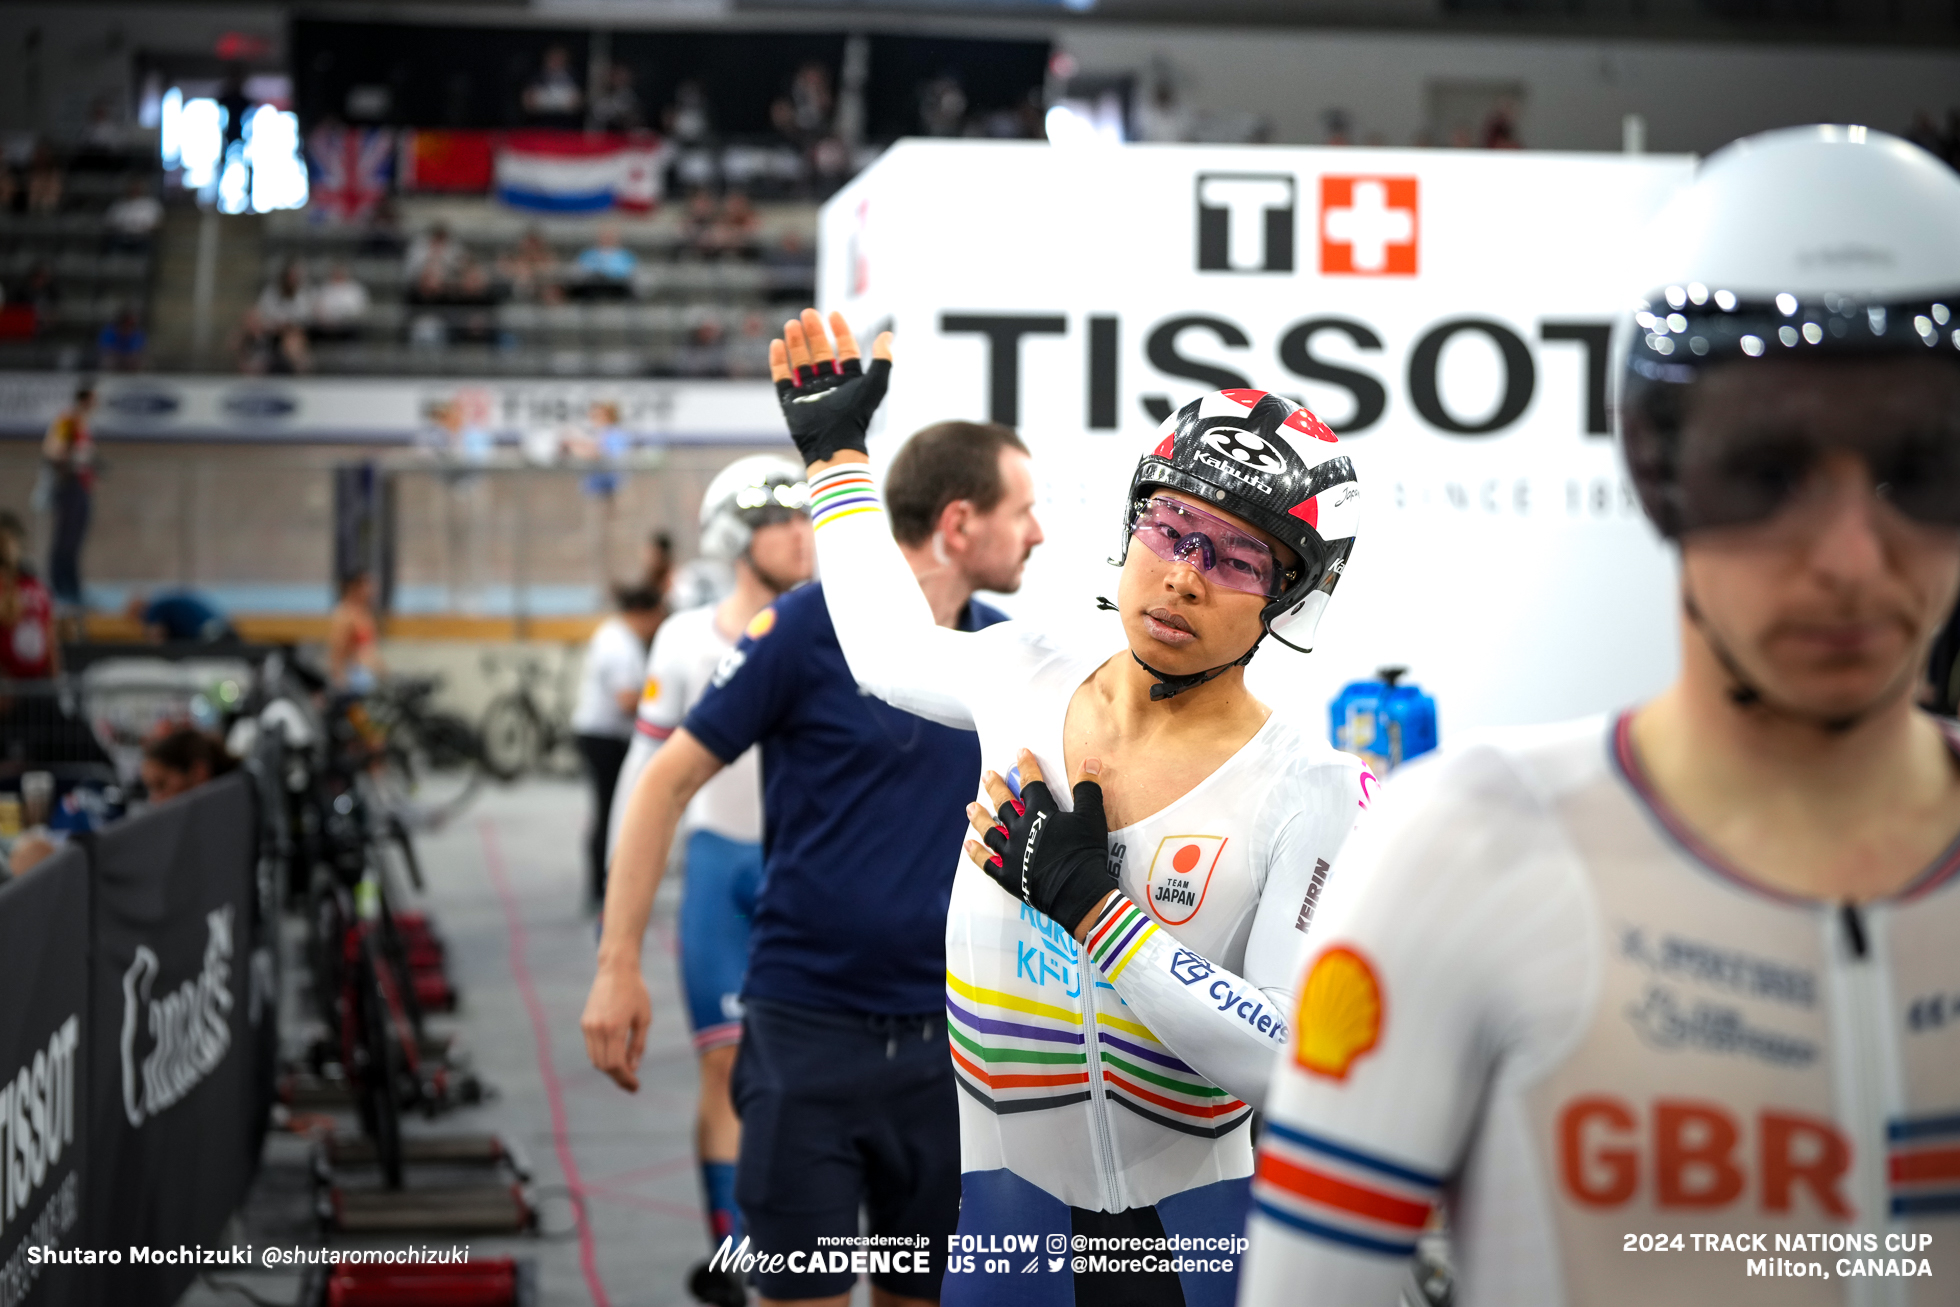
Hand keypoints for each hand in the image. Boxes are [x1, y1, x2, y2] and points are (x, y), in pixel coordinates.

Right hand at [580, 963, 651, 1091]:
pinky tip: (615, 1058)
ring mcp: (588, 1026)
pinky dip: (602, 1057)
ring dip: (609, 1069)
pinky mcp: (584, 1023)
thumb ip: (638, 1045)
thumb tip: (632, 1068)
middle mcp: (598, 1029)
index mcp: (614, 1028)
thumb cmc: (635, 992)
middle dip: (617, 1078)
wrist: (616, 970)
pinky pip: (592, 1048)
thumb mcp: (643, 1019)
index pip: (616, 1064)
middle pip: (603, 1066)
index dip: (625, 1079)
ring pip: (595, 1059)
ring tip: (625, 1072)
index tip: (635, 1087)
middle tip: (631, 1084)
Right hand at [768, 308, 894, 467]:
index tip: (834, 314)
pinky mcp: (791, 402)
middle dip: (814, 333)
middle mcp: (829, 385)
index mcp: (849, 381)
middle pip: (821, 353)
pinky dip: (779, 361)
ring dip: (797, 342)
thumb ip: (883, 360)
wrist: (834, 442)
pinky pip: (783, 378)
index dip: (841, 332)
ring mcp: (809, 393)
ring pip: (801, 362)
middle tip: (808, 313)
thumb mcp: (875, 384)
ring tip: (792, 324)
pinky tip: (778, 343)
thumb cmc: (856, 415)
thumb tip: (888, 335)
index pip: (846, 350)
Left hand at [964, 748, 1118, 942]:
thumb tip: (1090, 761)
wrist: (1077, 892)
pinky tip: (968, 844)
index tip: (1020, 752)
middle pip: (1005, 804)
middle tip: (987, 776)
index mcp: (1040, 813)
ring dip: (980, 818)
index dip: (1027, 767)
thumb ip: (1088, 788)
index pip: (1031, 783)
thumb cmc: (1085, 852)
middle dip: (995, 788)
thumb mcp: (1091, 817)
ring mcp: (1010, 852)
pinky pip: (987, 862)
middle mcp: (1020, 829)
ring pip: (991, 830)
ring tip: (971, 807)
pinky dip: (976, 853)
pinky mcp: (1006, 875)